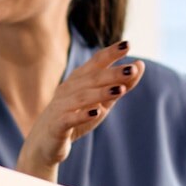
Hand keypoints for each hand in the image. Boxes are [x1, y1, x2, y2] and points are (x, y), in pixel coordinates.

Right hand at [15, 42, 145, 181]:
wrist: (44, 141)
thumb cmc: (76, 117)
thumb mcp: (102, 101)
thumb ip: (121, 84)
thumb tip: (140, 64)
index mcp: (79, 80)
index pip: (96, 62)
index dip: (111, 53)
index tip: (128, 44)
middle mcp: (68, 89)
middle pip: (92, 78)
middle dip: (112, 73)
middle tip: (131, 68)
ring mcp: (61, 107)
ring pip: (82, 97)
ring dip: (102, 93)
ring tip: (121, 90)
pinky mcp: (57, 126)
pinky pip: (69, 119)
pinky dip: (82, 115)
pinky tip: (96, 113)